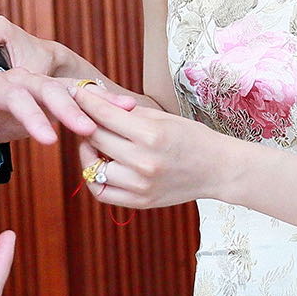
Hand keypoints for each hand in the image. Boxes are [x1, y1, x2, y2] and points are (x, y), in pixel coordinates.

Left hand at [0, 67, 135, 181]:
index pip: (14, 96)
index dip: (32, 117)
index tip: (49, 141)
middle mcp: (18, 78)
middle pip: (46, 87)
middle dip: (68, 107)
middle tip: (87, 129)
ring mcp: (37, 83)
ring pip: (68, 86)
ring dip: (94, 99)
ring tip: (123, 109)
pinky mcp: (52, 92)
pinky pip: (78, 93)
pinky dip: (100, 100)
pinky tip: (125, 107)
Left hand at [75, 89, 231, 209]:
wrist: (218, 170)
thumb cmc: (192, 138)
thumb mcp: (163, 117)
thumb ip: (128, 111)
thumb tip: (94, 99)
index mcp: (152, 135)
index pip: (104, 115)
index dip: (87, 101)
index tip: (78, 93)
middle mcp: (144, 162)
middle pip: (95, 138)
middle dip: (85, 122)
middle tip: (84, 115)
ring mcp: (140, 185)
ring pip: (93, 166)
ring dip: (89, 151)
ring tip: (96, 142)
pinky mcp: (139, 202)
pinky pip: (101, 192)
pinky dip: (95, 178)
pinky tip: (102, 164)